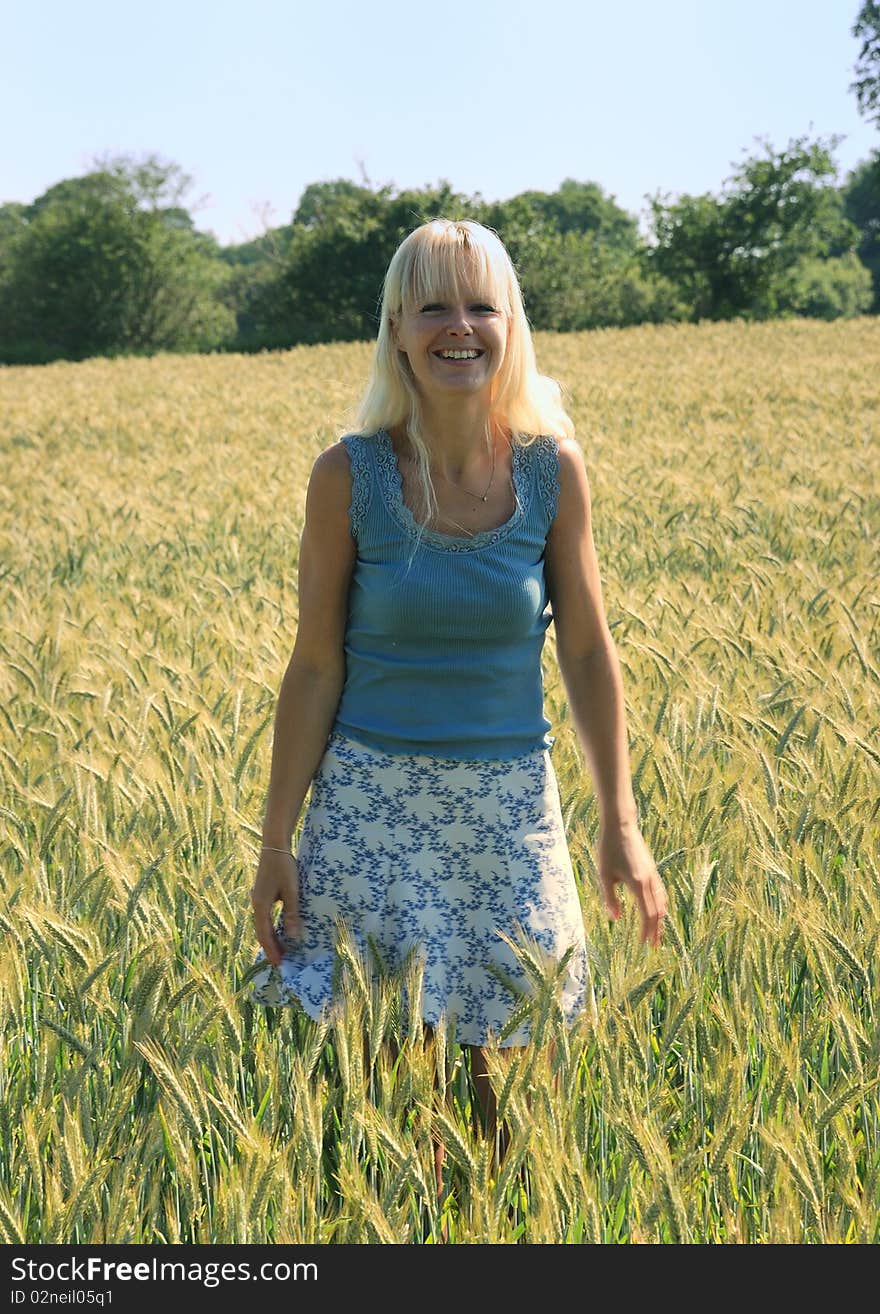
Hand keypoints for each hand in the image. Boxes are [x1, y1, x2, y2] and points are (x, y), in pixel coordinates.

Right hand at [250, 849, 300, 966]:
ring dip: (271, 939)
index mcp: (261, 906)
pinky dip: (271, 929)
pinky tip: (280, 932)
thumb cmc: (284, 867)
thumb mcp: (291, 890)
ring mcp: (258, 900)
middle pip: (261, 933)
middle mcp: (256, 905)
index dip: (272, 950)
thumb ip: (292, 913)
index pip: (265, 935)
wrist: (274, 847)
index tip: (279, 965)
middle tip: (281, 963)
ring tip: (282, 952)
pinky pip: (265, 918)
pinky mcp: (262, 896)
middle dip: (271, 948)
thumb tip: (293, 937)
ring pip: (263, 926)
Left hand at [596, 819, 666, 948]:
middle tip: (654, 945)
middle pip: (657, 911)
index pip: (646, 914)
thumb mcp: (604, 874)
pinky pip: (660, 891)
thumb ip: (610, 898)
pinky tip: (655, 908)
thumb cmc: (608, 849)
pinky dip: (660, 905)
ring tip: (656, 931)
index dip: (645, 931)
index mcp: (638, 884)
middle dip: (656, 930)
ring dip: (659, 918)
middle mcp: (649, 881)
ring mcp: (653, 874)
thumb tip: (615, 919)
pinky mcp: (651, 868)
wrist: (620, 825)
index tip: (643, 944)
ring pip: (661, 901)